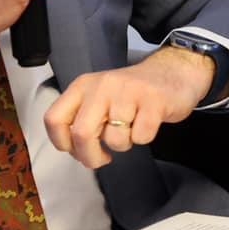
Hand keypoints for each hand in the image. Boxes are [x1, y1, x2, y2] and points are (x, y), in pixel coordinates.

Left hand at [43, 46, 216, 168]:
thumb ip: (83, 118)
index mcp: (83, 86)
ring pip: (115, 139)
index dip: (62, 143)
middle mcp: (102, 86)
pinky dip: (143, 138)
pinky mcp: (153, 101)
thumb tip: (75, 150)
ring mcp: (128, 92)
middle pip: (82, 134)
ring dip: (123, 144)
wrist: (173, 71)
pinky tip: (146, 124)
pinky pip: (141, 137)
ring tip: (131, 129)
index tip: (75, 150)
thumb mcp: (100, 96)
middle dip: (90, 156)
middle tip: (102, 158)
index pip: (54, 119)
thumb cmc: (134, 92)